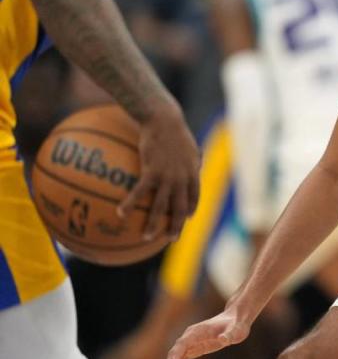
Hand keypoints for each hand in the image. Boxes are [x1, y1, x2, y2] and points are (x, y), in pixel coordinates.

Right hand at [118, 102, 199, 239]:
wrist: (164, 119)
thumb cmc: (174, 129)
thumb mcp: (187, 144)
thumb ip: (190, 156)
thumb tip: (191, 162)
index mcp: (192, 172)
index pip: (194, 195)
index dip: (191, 208)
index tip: (187, 218)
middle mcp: (182, 178)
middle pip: (180, 207)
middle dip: (176, 226)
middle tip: (170, 239)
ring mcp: (168, 177)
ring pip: (161, 206)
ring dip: (153, 223)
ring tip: (146, 236)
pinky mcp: (152, 172)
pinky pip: (140, 193)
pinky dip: (130, 204)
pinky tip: (121, 213)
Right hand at [161, 307, 249, 358]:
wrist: (235, 319)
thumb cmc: (236, 324)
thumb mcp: (236, 330)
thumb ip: (230, 334)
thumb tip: (223, 339)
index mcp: (197, 331)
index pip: (182, 344)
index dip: (175, 357)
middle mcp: (190, 337)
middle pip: (175, 354)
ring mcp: (190, 343)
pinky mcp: (193, 349)